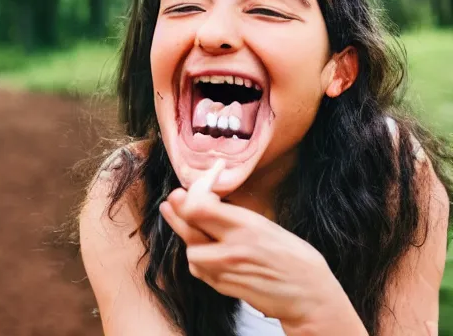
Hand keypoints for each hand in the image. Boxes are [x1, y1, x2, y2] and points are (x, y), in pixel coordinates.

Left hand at [159, 160, 359, 331]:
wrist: (308, 292)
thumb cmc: (291, 253)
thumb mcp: (264, 224)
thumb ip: (231, 215)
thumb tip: (203, 198)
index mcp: (246, 225)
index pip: (200, 206)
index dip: (192, 193)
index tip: (194, 188)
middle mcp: (234, 248)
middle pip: (189, 228)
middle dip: (176, 213)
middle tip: (171, 201)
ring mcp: (228, 271)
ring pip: (191, 252)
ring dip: (189, 240)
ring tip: (193, 229)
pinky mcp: (225, 288)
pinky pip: (199, 271)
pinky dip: (198, 259)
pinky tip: (205, 250)